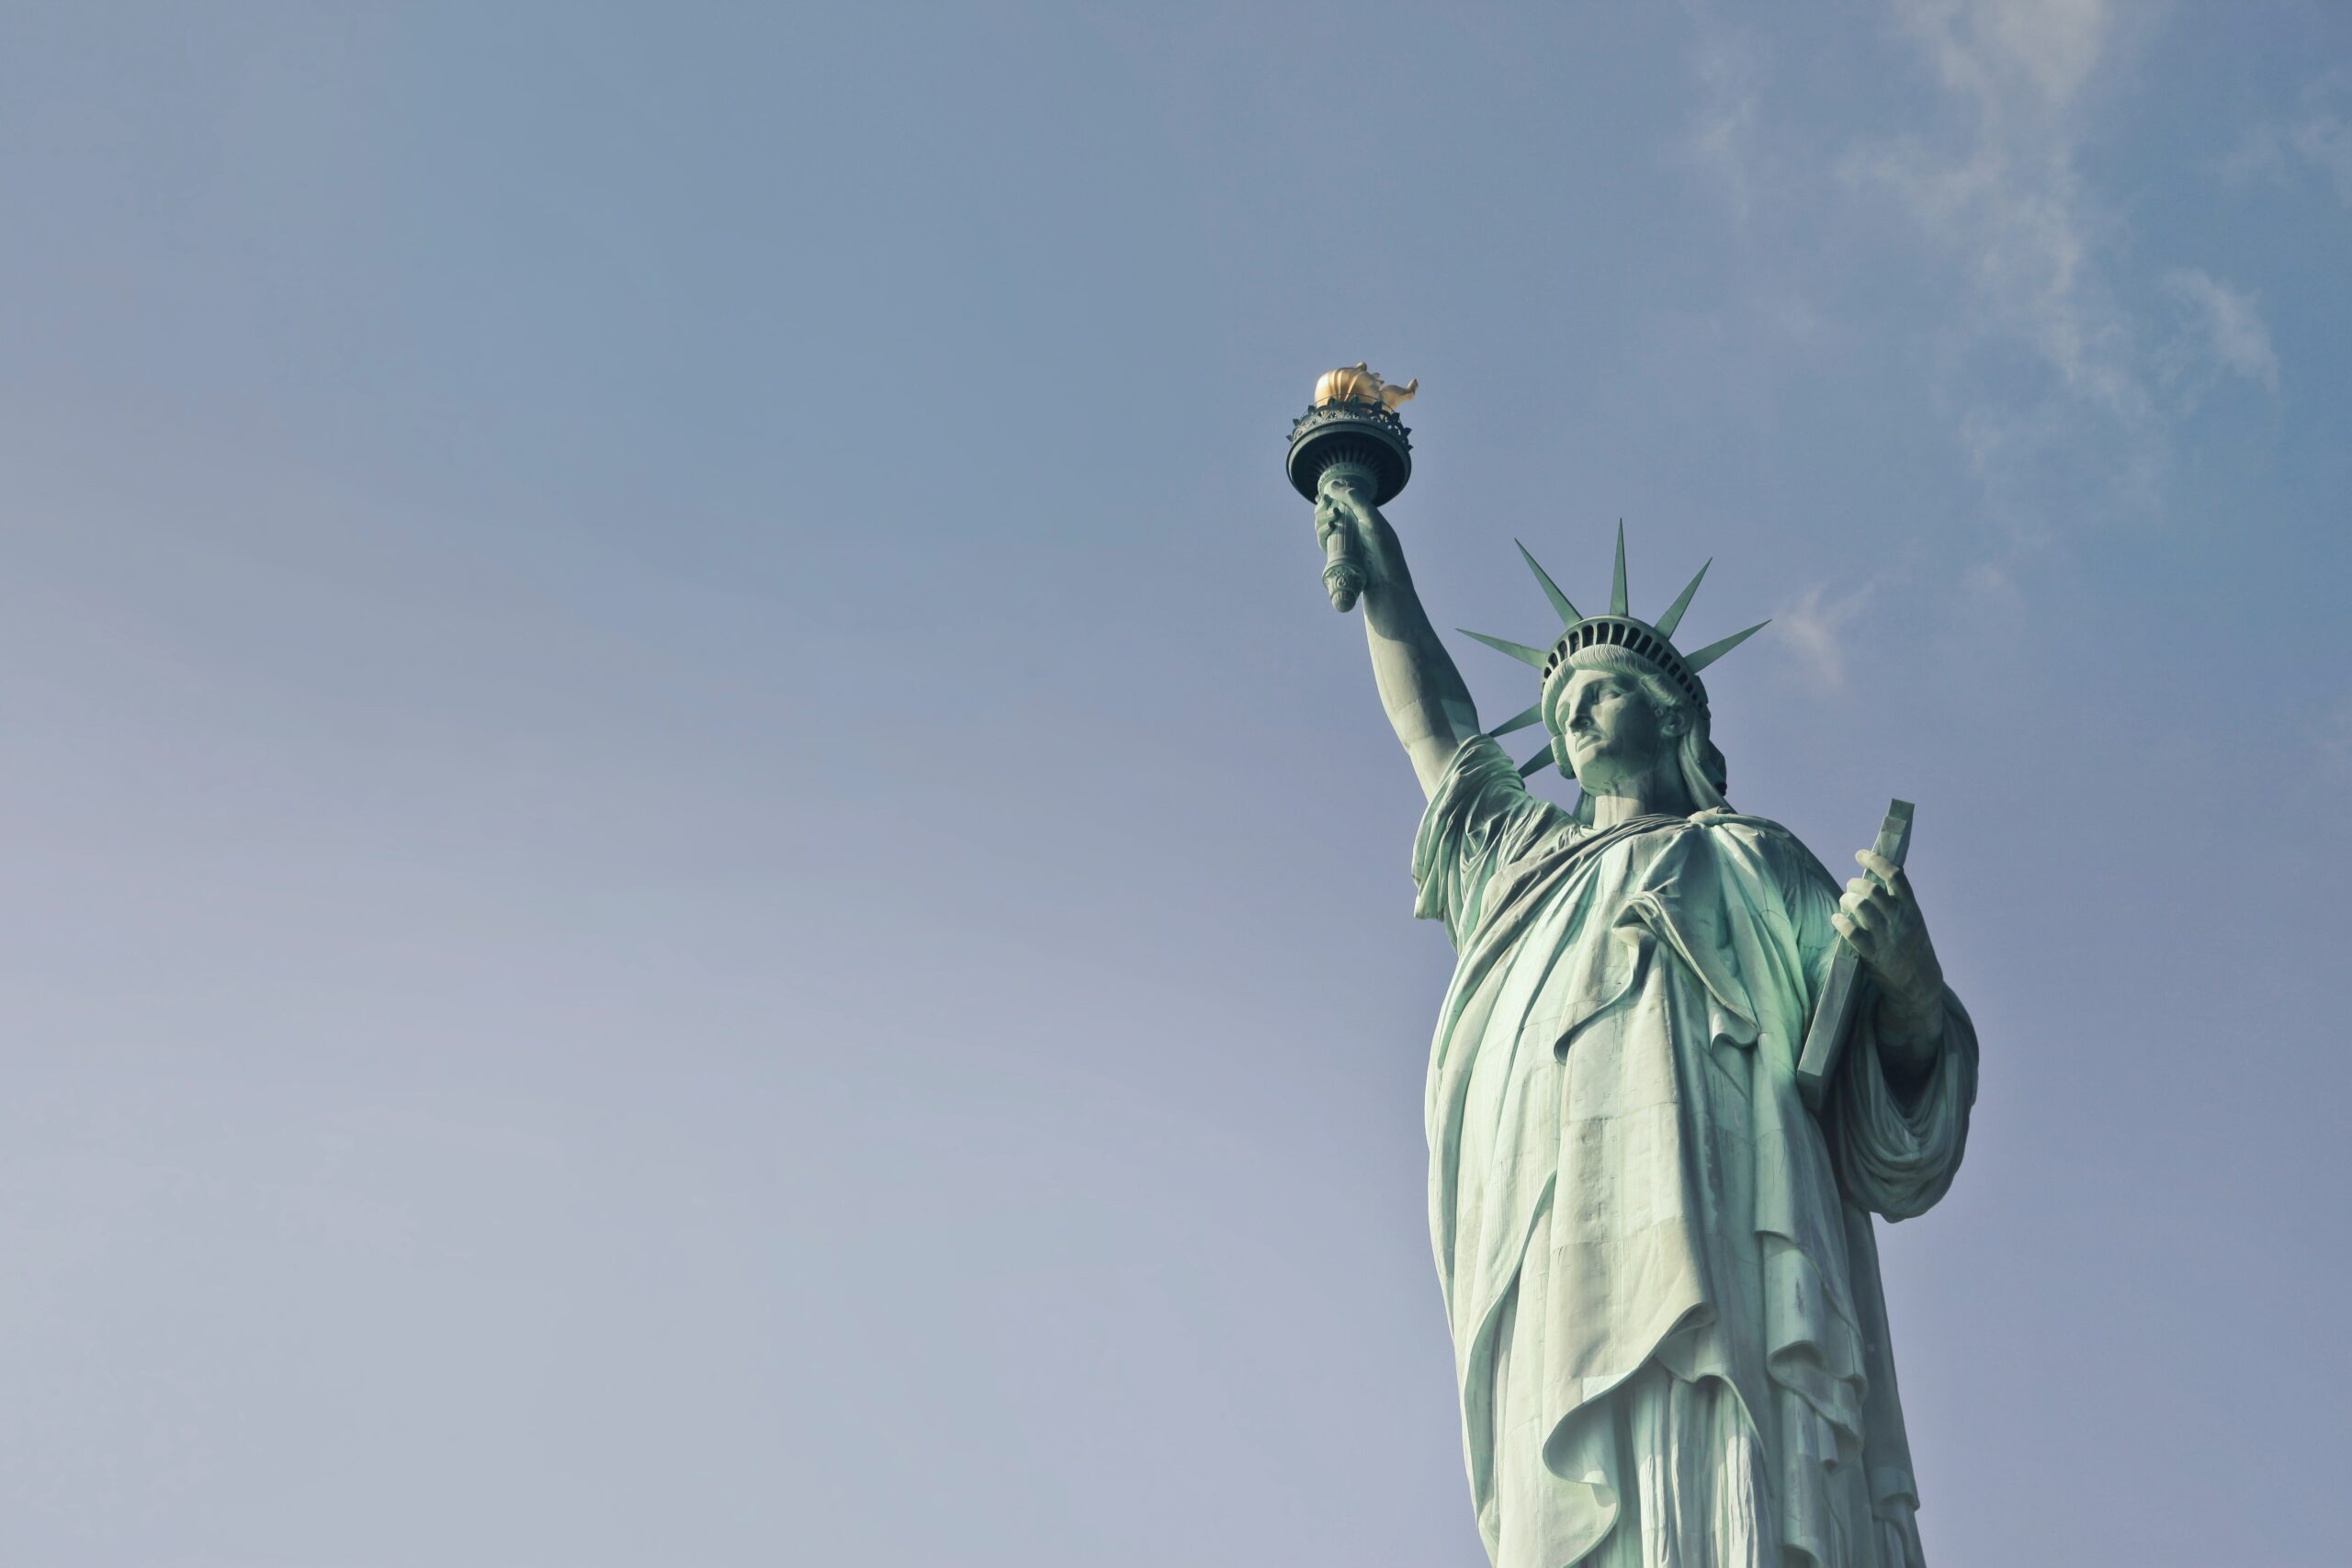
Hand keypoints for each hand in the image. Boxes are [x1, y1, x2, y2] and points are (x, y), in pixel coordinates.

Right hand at [1311, 472, 1397, 609]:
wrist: (1385, 584)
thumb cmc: (1383, 550)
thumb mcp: (1371, 519)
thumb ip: (1355, 499)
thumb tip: (1332, 484)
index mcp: (1366, 516)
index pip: (1345, 500)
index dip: (1333, 494)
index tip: (1325, 492)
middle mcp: (1355, 527)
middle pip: (1331, 511)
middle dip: (1324, 506)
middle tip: (1325, 504)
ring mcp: (1346, 542)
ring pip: (1325, 525)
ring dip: (1322, 518)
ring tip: (1330, 518)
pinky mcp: (1338, 555)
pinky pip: (1325, 541)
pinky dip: (1321, 532)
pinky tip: (1326, 529)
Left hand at [1834, 849, 1944, 1021]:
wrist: (1920, 984)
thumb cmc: (1912, 947)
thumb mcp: (1913, 921)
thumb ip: (1897, 902)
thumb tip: (1875, 877)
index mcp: (1911, 908)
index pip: (1895, 876)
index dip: (1876, 861)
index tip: (1860, 854)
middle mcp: (1899, 919)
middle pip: (1872, 890)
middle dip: (1855, 884)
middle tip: (1850, 887)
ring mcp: (1886, 937)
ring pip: (1861, 907)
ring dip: (1847, 900)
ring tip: (1844, 902)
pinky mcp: (1873, 954)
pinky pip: (1852, 933)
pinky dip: (1841, 922)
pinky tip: (1836, 919)